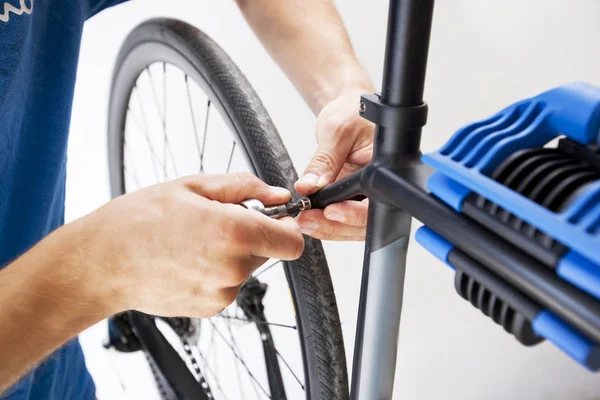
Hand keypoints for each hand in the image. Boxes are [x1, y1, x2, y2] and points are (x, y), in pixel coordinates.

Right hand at [84, 173, 303, 317]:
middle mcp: (234, 268)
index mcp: (235, 232)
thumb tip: (277, 194)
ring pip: (247, 268)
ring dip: (232, 254)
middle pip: (269, 252)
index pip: (293, 241)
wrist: (101, 263)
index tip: (274, 219)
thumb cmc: (139, 220)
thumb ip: (244, 187)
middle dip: (252, 235)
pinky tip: (187, 261)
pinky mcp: (210, 308)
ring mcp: (222, 293)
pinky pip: (228, 285)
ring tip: (193, 242)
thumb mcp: (193, 186)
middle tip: (216, 222)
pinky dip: (216, 272)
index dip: (287, 228)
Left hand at [295, 88, 373, 240]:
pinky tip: (308, 217)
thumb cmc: (352, 112)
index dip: (354, 214)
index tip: (330, 211)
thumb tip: (309, 185)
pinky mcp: (351, 198)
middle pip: (364, 223)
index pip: (375, 203)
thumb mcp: (337, 132)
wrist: (348, 110)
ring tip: (304, 221)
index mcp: (386, 168)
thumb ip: (324, 162)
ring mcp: (365, 195)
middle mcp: (380, 186)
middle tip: (308, 221)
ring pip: (352, 226)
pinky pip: (341, 218)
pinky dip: (324, 221)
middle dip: (335, 226)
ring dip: (327, 228)